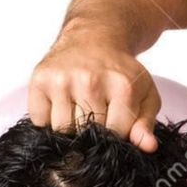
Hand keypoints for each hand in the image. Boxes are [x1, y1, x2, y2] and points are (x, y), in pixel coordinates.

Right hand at [29, 32, 160, 151]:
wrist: (93, 39)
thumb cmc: (120, 72)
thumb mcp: (145, 94)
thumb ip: (146, 123)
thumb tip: (148, 147)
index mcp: (122, 87)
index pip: (115, 135)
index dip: (116, 137)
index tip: (116, 124)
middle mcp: (90, 82)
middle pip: (87, 135)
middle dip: (93, 134)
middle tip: (97, 115)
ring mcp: (62, 81)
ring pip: (62, 131)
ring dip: (70, 129)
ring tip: (80, 109)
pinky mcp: (39, 80)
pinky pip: (40, 121)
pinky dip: (49, 120)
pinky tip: (62, 105)